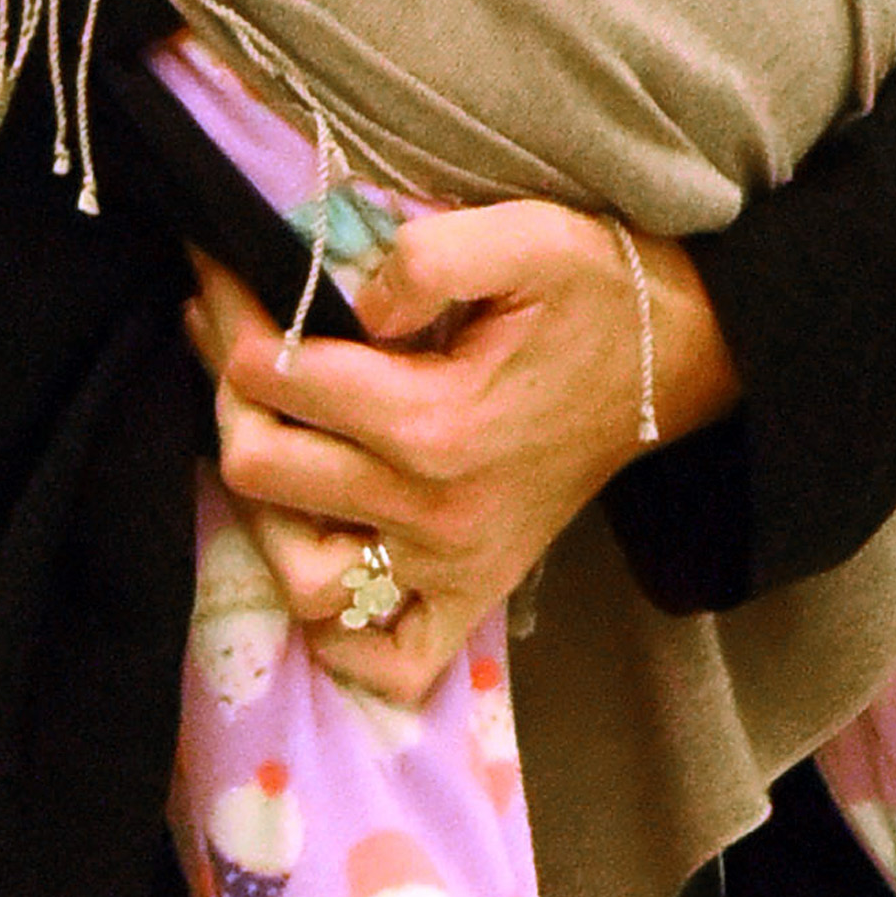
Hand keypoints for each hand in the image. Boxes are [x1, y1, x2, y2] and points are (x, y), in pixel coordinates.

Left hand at [191, 204, 742, 703]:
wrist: (679, 356)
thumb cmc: (597, 291)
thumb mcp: (531, 237)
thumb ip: (431, 255)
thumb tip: (352, 296)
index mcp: (436, 421)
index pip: (275, 373)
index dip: (228, 309)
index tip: (216, 266)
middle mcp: (437, 510)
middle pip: (261, 470)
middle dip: (228, 394)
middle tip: (232, 337)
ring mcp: (456, 565)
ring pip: (303, 578)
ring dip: (265, 509)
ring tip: (269, 437)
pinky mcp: (479, 592)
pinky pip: (390, 659)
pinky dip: (343, 631)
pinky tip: (328, 553)